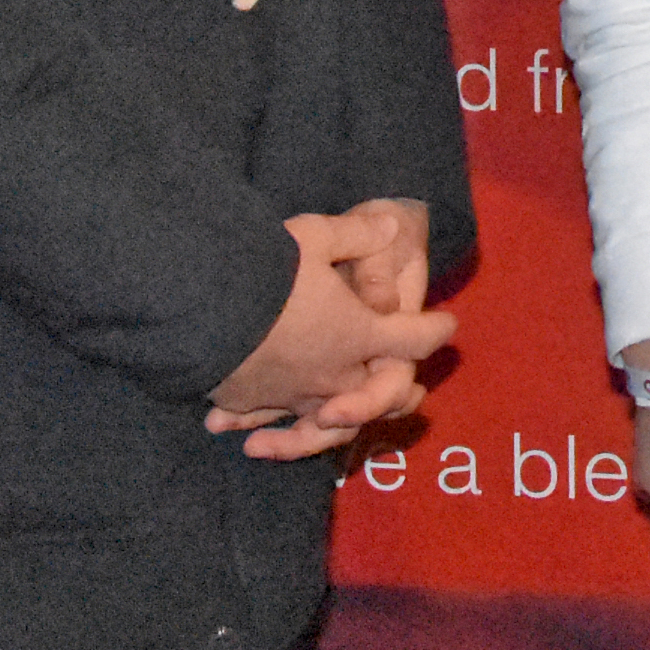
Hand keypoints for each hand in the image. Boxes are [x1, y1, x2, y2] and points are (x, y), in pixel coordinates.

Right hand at [205, 210, 455, 459]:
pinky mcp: (253, 401)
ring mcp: (293, 394)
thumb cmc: (266, 268)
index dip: (433, 330)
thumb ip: (355, 234)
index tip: (448, 326)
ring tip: (343, 423)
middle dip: (399, 392)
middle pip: (379, 393)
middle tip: (413, 391)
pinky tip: (266, 426)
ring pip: (328, 419)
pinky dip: (275, 425)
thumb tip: (389, 223)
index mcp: (358, 334)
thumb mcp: (315, 237)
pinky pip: (274, 418)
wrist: (201, 306)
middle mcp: (333, 374)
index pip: (412, 338)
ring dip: (341, 422)